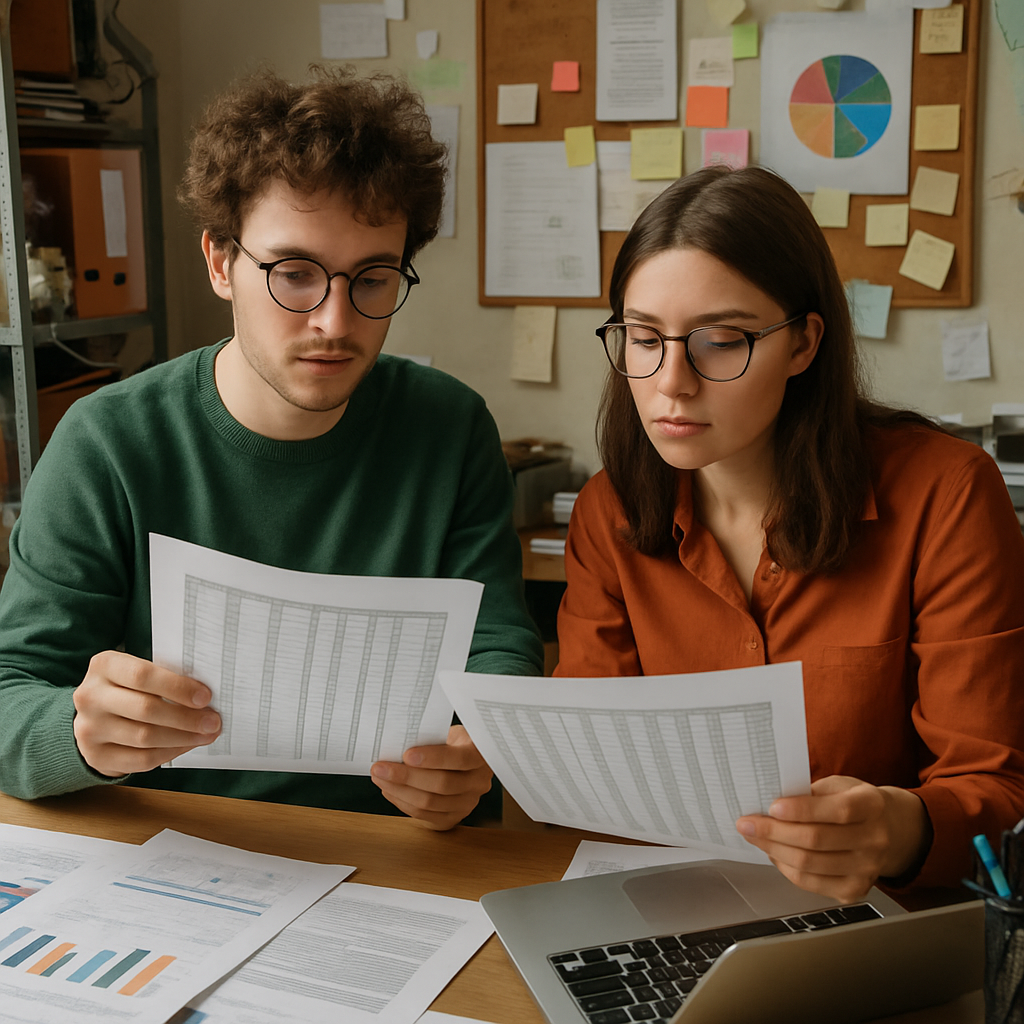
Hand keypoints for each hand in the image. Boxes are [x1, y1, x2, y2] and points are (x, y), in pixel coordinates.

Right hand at [73, 650, 221, 777]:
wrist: (93, 716)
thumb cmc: (127, 688)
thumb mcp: (136, 672)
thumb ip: (163, 678)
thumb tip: (205, 694)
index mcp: (104, 666)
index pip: (143, 676)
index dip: (177, 687)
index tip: (206, 697)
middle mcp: (90, 697)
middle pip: (146, 709)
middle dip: (187, 717)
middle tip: (213, 720)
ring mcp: (89, 729)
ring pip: (145, 737)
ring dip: (184, 737)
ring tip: (207, 734)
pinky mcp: (96, 756)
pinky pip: (141, 759)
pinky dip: (170, 752)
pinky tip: (187, 745)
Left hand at [370, 724, 492, 829]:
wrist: (463, 762)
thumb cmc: (451, 743)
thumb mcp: (449, 733)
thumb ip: (431, 739)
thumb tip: (398, 743)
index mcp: (480, 755)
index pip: (459, 759)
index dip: (433, 758)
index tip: (406, 754)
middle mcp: (478, 782)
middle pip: (442, 784)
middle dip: (406, 776)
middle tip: (380, 768)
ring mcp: (467, 803)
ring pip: (430, 803)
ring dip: (399, 791)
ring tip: (380, 778)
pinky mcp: (453, 818)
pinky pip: (424, 815)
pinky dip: (402, 802)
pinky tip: (389, 791)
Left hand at [735, 775, 930, 901]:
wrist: (889, 830)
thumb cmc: (855, 802)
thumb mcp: (838, 785)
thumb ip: (810, 793)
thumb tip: (769, 803)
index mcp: (872, 806)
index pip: (837, 811)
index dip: (801, 810)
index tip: (772, 806)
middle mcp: (874, 840)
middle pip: (817, 841)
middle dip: (774, 832)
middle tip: (747, 824)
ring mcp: (867, 869)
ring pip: (809, 865)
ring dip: (773, 850)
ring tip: (755, 837)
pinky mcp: (855, 890)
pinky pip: (810, 883)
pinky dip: (785, 867)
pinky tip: (774, 853)